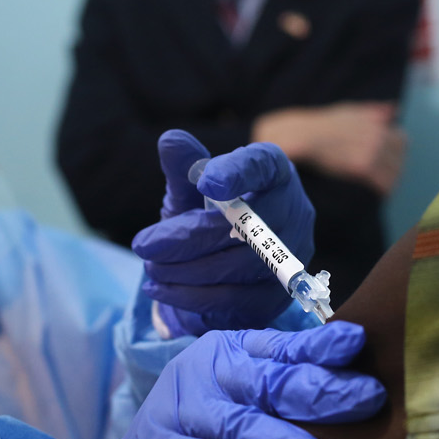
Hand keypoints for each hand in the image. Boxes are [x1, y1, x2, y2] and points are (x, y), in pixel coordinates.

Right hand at [66, 322, 384, 438]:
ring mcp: (180, 410)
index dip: (322, 347)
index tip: (360, 346)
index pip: (283, 347)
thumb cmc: (203, 433)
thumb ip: (286, 387)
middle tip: (369, 404)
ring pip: (245, 428)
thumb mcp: (241, 399)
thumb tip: (363, 387)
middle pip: (271, 382)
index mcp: (232, 352)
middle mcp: (206, 373)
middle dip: (324, 392)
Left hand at [132, 130, 314, 331]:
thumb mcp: (190, 190)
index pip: (263, 166)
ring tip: (150, 267)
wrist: (216, 269)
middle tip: (144, 245)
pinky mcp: (277, 296)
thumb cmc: (207, 216)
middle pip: (251, 225)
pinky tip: (160, 288)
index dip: (237, 173)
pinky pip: (236, 298)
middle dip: (191, 237)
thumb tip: (170, 140)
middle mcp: (294, 212)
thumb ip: (184, 167)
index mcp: (273, 172)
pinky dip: (191, 296)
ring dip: (187, 269)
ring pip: (242, 266)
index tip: (204, 180)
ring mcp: (292, 257)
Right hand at [253, 102, 407, 195]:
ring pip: (394, 173)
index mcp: (378, 123)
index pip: (402, 141)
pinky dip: (382, 189)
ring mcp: (371, 149)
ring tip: (375, 185)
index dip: (394, 154)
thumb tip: (395, 110)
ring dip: (388, 181)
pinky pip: (384, 183)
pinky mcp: (362, 166)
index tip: (385, 161)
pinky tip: (373, 192)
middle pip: (399, 159)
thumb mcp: (348, 111)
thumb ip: (373, 112)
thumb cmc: (321, 125)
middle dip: (393, 169)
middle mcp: (378, 134)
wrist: (300, 135)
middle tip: (378, 177)